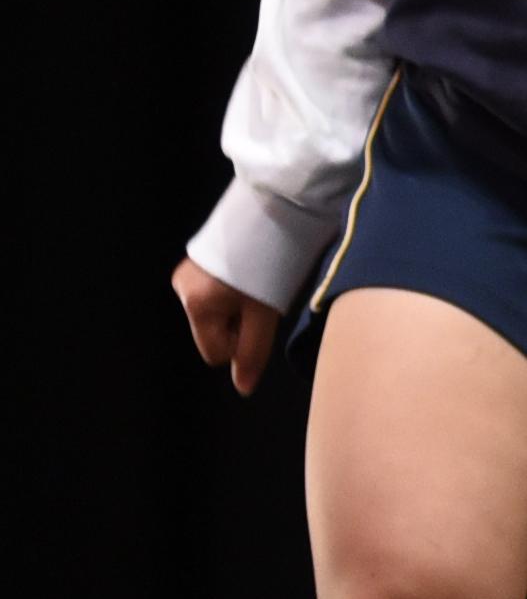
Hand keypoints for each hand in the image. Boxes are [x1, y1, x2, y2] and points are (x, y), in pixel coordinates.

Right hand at [171, 258, 282, 396]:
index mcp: (195, 305)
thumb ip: (253, 352)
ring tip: (257, 280)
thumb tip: (243, 388)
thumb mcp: (266, 313)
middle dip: (239, 322)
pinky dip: (234, 290)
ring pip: (216, 311)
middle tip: (262, 296)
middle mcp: (182, 289)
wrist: (273, 211)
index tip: (260, 318)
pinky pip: (214, 291)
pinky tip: (249, 271)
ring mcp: (187, 273)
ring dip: (239, 305)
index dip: (242, 343)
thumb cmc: (271, 265)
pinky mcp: (196, 260)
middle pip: (214, 331)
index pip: (215, 353)